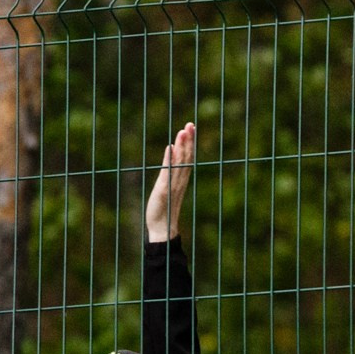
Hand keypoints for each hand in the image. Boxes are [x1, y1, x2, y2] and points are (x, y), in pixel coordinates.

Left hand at [144, 122, 195, 243]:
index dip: (190, 143)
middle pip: (186, 157)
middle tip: (190, 124)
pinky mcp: (163, 190)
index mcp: (181, 180)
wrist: (162, 229)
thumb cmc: (164, 211)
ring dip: (182, 146)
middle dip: (189, 140)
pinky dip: (169, 160)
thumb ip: (170, 173)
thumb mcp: (166, 189)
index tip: (191, 128)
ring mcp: (173, 185)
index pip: (187, 158)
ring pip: (180, 162)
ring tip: (184, 131)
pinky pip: (168, 172)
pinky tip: (170, 147)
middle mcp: (179, 181)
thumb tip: (172, 153)